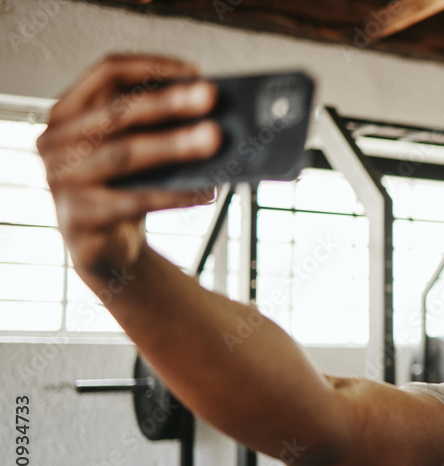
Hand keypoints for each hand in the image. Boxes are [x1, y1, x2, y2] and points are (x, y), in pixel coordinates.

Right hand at [35, 54, 220, 278]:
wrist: (105, 248)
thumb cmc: (121, 190)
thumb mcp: (132, 150)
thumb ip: (153, 127)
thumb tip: (208, 111)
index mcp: (67, 113)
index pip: (106, 73)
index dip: (150, 67)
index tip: (194, 71)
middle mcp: (56, 141)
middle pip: (117, 112)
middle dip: (168, 102)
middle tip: (210, 97)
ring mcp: (61, 179)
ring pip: (124, 154)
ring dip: (174, 145)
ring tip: (214, 139)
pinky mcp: (77, 216)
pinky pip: (133, 201)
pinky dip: (174, 195)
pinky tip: (204, 190)